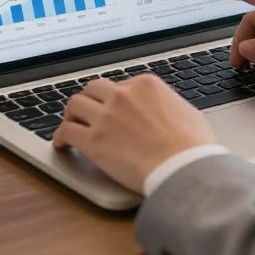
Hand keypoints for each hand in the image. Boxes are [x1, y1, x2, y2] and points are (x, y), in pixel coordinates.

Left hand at [53, 75, 215, 193]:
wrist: (184, 169)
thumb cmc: (193, 147)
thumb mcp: (187, 113)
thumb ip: (169, 105)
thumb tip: (167, 112)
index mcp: (145, 85)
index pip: (121, 85)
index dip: (115, 98)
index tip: (112, 109)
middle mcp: (122, 95)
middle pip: (94, 89)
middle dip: (90, 100)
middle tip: (89, 112)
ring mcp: (106, 116)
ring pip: (75, 104)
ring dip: (72, 114)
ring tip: (71, 124)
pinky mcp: (94, 140)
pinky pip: (67, 131)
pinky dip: (61, 136)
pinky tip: (62, 144)